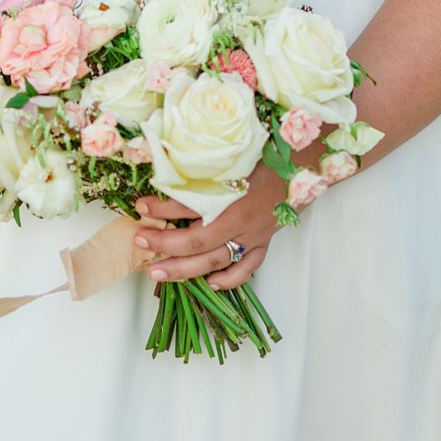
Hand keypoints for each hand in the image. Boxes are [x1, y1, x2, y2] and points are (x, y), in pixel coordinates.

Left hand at [134, 165, 290, 291]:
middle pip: (198, 242)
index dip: (162, 209)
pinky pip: (247, 268)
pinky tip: (209, 283)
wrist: (299, 164)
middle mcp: (241, 220)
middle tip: (141, 244)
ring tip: (158, 273)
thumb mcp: (228, 159)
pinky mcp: (264, 243)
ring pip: (216, 260)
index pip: (190, 207)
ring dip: (185, 270)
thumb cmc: (262, 157)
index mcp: (231, 195)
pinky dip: (228, 279)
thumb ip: (200, 171)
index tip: (141, 207)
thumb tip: (167, 175)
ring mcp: (254, 235)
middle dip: (165, 246)